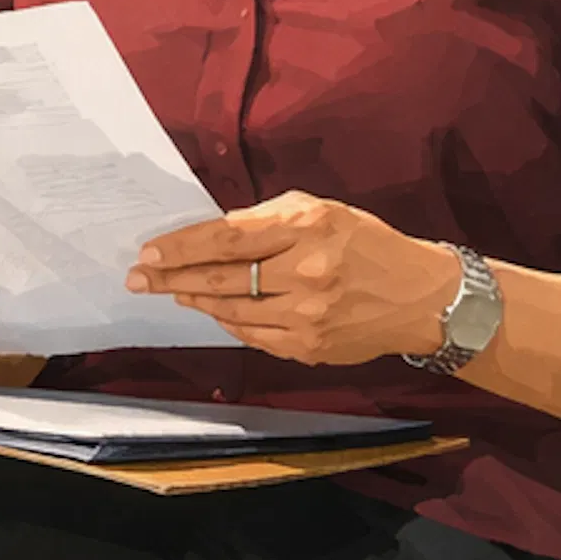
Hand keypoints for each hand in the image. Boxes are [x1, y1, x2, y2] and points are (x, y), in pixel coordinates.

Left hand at [128, 193, 460, 365]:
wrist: (422, 298)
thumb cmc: (365, 243)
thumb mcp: (320, 212)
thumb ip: (266, 221)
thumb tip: (210, 236)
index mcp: (307, 228)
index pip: (227, 238)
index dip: (181, 247)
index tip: (147, 253)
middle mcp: (306, 273)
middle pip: (220, 278)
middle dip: (171, 277)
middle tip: (137, 278)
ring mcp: (307, 316)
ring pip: (230, 310)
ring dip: (194, 299)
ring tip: (171, 290)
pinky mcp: (309, 348)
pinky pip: (251, 334)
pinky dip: (227, 320)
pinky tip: (212, 309)